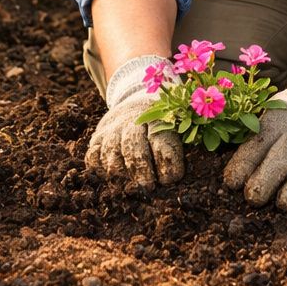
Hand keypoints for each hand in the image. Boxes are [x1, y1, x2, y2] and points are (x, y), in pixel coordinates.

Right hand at [85, 54, 183, 189]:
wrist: (136, 98)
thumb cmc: (165, 122)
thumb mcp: (179, 126)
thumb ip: (185, 145)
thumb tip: (193, 176)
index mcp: (159, 118)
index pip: (162, 139)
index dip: (167, 161)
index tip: (171, 178)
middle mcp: (133, 121)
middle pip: (133, 146)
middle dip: (141, 169)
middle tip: (148, 187)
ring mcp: (113, 129)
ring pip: (111, 152)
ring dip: (119, 172)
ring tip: (127, 187)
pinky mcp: (98, 137)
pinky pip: (93, 155)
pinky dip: (98, 168)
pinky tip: (109, 178)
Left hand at [223, 54, 286, 211]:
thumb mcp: (269, 117)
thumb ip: (250, 139)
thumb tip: (224, 175)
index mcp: (277, 120)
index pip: (257, 144)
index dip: (242, 165)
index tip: (231, 183)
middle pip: (281, 159)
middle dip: (265, 182)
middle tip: (253, 198)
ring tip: (283, 205)